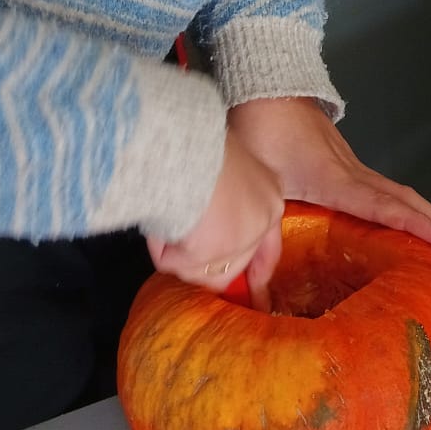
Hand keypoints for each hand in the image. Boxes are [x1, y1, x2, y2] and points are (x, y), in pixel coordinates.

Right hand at [147, 130, 285, 298]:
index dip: (260, 267)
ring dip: (174, 252)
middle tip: (173, 241)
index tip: (255, 290)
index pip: (270, 244)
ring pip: (200, 270)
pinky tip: (160, 222)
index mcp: (269, 194)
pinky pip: (174, 264)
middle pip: (231, 264)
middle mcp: (263, 218)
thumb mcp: (219, 164)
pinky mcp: (212, 251)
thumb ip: (220, 196)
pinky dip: (161, 248)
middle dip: (198, 261)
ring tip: (164, 219)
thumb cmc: (195, 142)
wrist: (184, 139)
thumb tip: (196, 226)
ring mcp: (240, 238)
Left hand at [227, 96, 430, 258]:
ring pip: (396, 190)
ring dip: (423, 212)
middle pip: (403, 197)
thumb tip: (256, 277)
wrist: (266, 85)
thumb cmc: (261, 127)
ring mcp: (350, 163)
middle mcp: (350, 171)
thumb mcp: (258, 180)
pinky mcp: (344, 160)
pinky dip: (403, 202)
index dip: (414, 225)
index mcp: (332, 180)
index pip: (382, 207)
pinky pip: (382, 185)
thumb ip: (260, 230)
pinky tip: (403, 216)